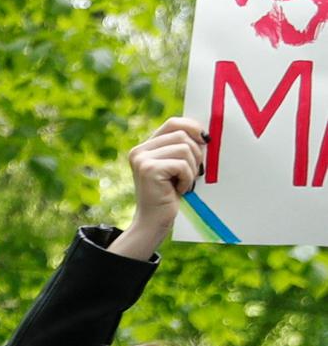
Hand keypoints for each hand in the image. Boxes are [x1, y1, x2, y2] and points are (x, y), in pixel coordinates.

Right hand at [109, 116, 206, 260]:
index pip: (173, 123)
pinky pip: (182, 164)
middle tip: (192, 174)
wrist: (154, 223)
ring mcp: (141, 159)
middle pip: (182, 135)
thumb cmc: (170, 196)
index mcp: (145, 147)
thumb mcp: (175, 168)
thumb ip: (182, 149)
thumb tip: (205, 133)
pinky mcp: (148, 169)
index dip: (193, 127)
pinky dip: (188, 179)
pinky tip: (180, 190)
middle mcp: (139, 150)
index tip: (205, 141)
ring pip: (184, 148)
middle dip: (196, 154)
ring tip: (183, 183)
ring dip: (192, 168)